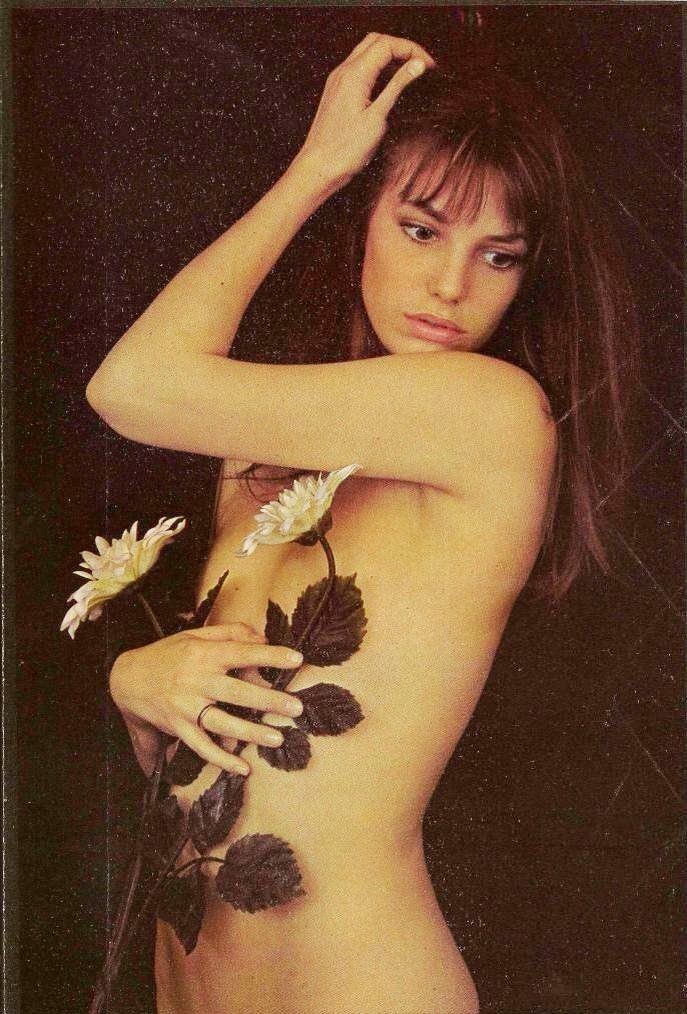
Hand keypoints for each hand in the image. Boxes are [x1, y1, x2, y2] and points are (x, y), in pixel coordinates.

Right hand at [109, 622, 303, 775]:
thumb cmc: (167, 654)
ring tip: (277, 738)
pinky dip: (221, 759)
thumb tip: (263, 638)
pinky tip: (243, 768)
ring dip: (251, 732)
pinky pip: (202, 747)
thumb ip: (231, 633)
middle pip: (237, 692)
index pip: (242, 652)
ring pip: (222, 722)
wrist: (126, 678)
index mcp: (204, 654)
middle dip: (268, 700)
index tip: (296, 659)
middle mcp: (196, 680)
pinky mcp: (178, 727)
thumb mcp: (196, 635)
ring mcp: (187, 706)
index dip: (270, 656)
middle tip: (296, 707)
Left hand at [294, 33, 434, 192]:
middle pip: (376, 41)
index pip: (387, 44)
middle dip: (401, 47)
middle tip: (420, 64)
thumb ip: (397, 86)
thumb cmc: (344, 150)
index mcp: (355, 74)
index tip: (428, 65)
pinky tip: (387, 84)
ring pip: (366, 52)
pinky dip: (376, 68)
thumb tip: (417, 65)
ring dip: (388, 56)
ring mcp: (337, 80)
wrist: (318, 168)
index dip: (411, 50)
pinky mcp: (336, 91)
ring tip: (408, 73)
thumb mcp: (378, 117)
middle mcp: (343, 72)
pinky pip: (357, 68)